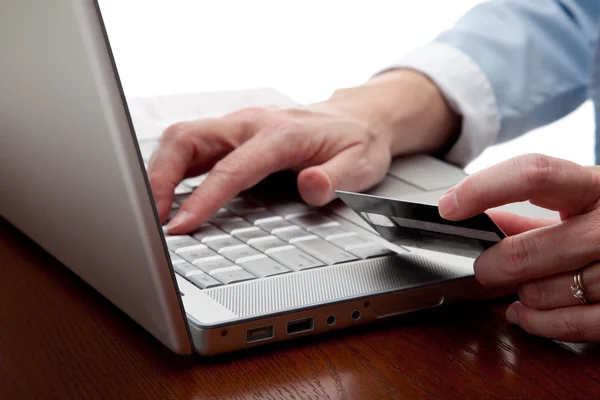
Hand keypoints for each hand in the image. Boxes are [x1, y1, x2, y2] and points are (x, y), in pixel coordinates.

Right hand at [148, 69, 458, 233]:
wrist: (356, 118)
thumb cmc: (356, 141)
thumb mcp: (361, 165)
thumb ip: (336, 178)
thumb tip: (310, 187)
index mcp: (281, 134)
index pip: (232, 167)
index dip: (203, 198)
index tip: (181, 225)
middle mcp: (251, 124)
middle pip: (188, 138)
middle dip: (159, 176)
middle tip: (149, 218)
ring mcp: (237, 127)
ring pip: (181, 138)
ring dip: (158, 172)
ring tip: (151, 211)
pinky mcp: (231, 135)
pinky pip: (190, 145)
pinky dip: (169, 168)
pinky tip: (166, 194)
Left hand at [438, 153, 599, 341]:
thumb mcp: (581, 207)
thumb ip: (532, 214)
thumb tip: (480, 220)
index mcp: (598, 187)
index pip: (534, 174)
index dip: (483, 189)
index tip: (450, 206)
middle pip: (528, 248)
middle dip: (493, 264)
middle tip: (484, 268)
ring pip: (548, 291)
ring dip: (522, 294)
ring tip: (520, 288)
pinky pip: (574, 324)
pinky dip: (539, 323)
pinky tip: (525, 314)